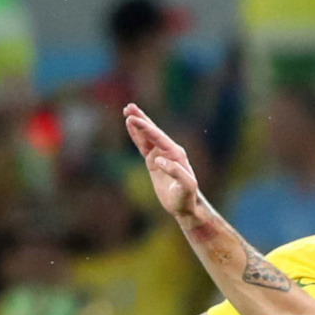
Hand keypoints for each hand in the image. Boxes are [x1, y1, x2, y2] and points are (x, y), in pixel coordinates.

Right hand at [123, 102, 202, 220]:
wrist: (185, 207)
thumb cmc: (187, 197)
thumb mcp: (186, 186)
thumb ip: (176, 172)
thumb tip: (159, 160)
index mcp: (176, 154)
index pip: (158, 137)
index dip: (145, 128)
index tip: (132, 119)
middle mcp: (169, 151)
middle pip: (153, 131)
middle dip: (141, 119)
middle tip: (129, 107)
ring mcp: (161, 155)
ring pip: (147, 136)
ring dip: (138, 124)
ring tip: (127, 111)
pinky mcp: (154, 162)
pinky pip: (143, 146)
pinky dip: (137, 136)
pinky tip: (130, 127)